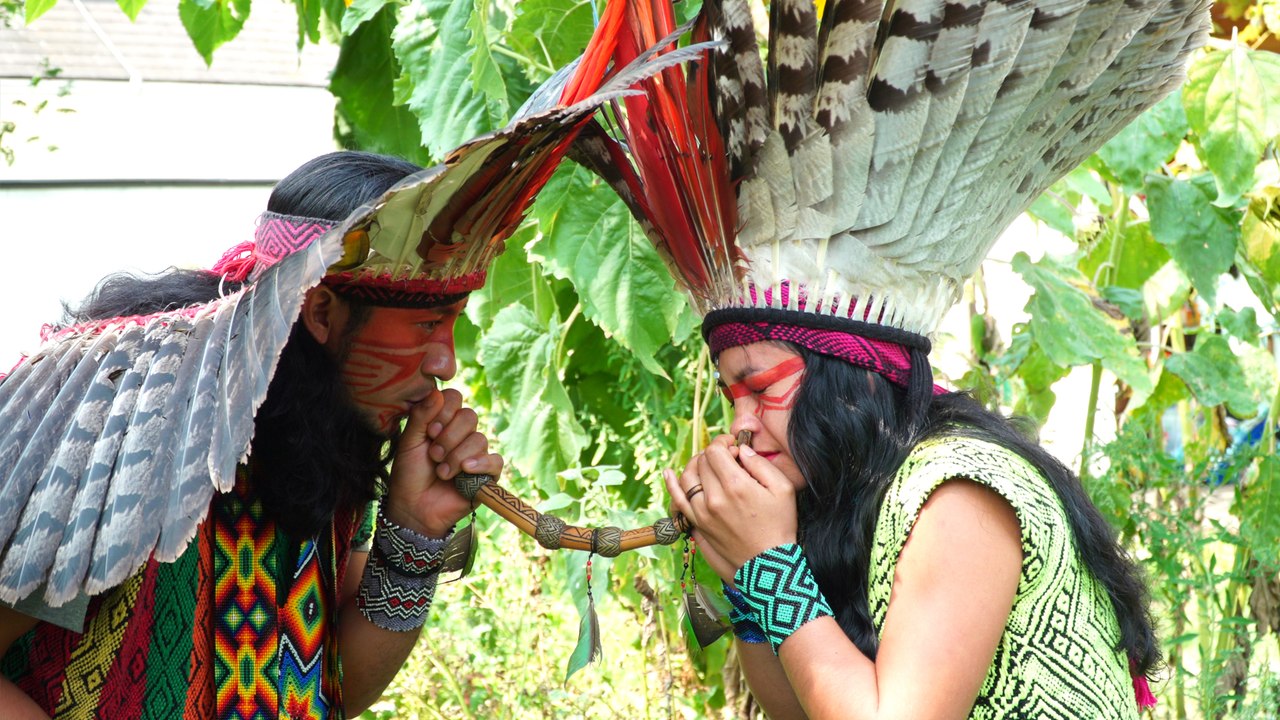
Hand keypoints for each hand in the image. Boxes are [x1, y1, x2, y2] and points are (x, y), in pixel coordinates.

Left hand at [384, 389, 503, 537]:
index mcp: (443, 422)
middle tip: (433, 455)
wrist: (414, 508)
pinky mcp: (487, 474)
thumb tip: (436, 392)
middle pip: (469, 416)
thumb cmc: (409, 474)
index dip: (445, 411)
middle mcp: (462, 434)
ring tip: (442, 472)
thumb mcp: (409, 442)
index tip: (430, 430)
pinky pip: (495, 460)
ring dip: (456, 457)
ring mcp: (476, 453)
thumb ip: (421, 416)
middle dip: (449, 437)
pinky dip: (480, 464)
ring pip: (479, 439)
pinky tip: (465, 471)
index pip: (455, 399)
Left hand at [664, 436, 797, 582]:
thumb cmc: (779, 525)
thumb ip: (760, 464)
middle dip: (714, 453)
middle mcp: (714, 497)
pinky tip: (669, 473)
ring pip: (687, 476)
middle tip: (727, 458)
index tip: (733, 447)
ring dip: (696, 464)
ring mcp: (702, 512)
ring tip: (708, 464)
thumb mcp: (783, 489)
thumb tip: (742, 450)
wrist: (769, 563)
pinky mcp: (698, 524)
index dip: (723, 443)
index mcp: (735, 484)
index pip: (715, 451)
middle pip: (702, 462)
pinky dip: (671, 485)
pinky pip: (678, 500)